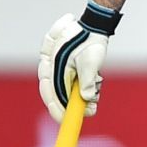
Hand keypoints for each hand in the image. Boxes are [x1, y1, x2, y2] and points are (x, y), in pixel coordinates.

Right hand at [38, 3, 116, 119]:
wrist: (94, 26)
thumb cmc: (90, 40)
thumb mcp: (90, 61)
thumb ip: (87, 80)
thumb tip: (87, 98)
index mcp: (50, 64)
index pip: (49, 92)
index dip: (56, 108)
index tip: (65, 120)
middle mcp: (51, 68)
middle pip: (57, 95)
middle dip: (71, 106)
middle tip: (89, 112)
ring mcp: (59, 69)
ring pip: (66, 91)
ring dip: (81, 96)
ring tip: (97, 87)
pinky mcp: (69, 71)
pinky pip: (73, 86)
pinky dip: (84, 89)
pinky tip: (97, 81)